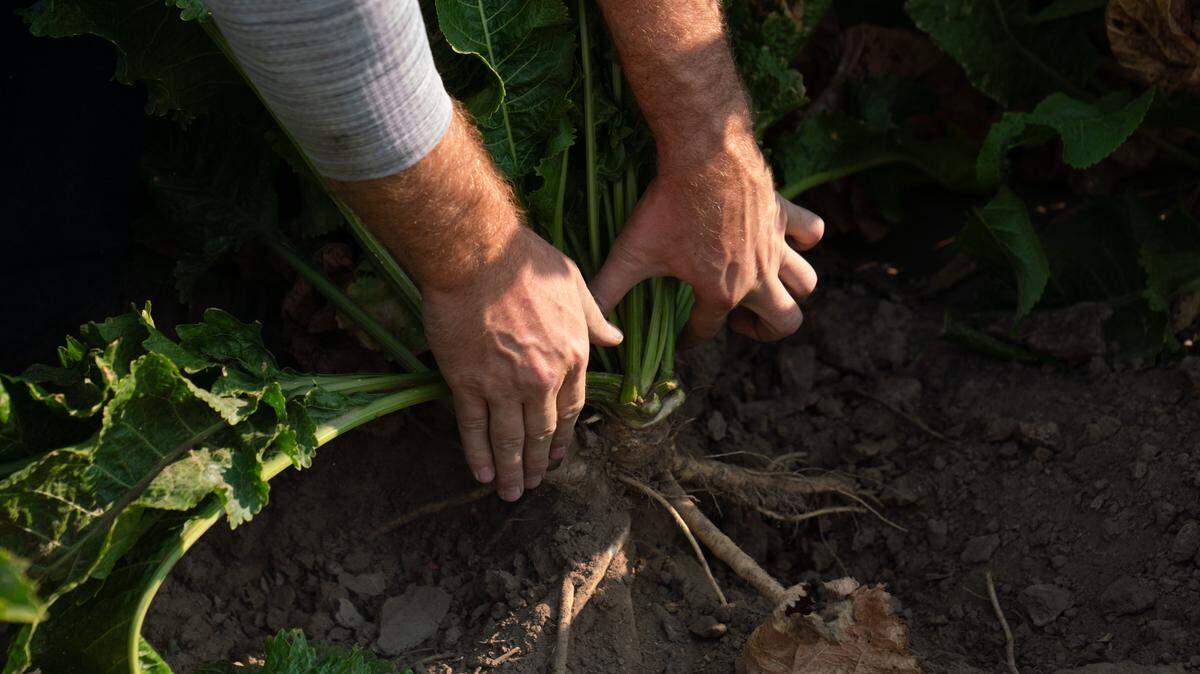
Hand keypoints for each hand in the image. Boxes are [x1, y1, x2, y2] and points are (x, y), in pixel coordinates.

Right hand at [422, 228, 621, 500]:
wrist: (478, 255)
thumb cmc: (527, 262)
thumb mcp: (576, 285)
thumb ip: (594, 318)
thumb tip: (616, 337)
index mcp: (572, 356)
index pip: (571, 408)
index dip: (563, 436)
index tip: (557, 453)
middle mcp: (542, 379)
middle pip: (541, 431)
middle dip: (537, 463)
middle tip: (532, 484)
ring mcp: (504, 385)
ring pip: (509, 438)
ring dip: (510, 470)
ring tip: (509, 492)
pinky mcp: (468, 382)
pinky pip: (474, 427)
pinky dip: (478, 454)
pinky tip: (480, 472)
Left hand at [590, 137, 823, 342]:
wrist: (703, 154)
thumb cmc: (667, 205)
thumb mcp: (632, 252)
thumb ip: (608, 290)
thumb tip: (592, 324)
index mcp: (720, 293)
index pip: (707, 331)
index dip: (690, 341)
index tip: (681, 341)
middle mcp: (757, 276)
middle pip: (785, 321)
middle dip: (765, 331)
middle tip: (739, 322)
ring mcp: (775, 245)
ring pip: (808, 284)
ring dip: (791, 292)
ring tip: (766, 289)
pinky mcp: (784, 214)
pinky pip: (812, 233)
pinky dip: (804, 240)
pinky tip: (786, 239)